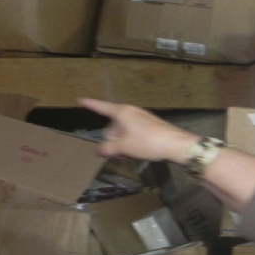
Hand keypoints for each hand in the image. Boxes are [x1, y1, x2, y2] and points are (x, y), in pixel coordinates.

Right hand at [78, 98, 195, 162]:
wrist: (175, 145)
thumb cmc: (147, 142)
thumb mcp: (123, 147)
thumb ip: (108, 148)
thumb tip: (98, 150)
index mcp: (122, 112)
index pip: (101, 107)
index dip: (90, 104)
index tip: (79, 99)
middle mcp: (131, 111)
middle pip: (112, 126)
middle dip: (112, 140)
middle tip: (120, 153)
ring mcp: (141, 118)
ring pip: (123, 132)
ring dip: (122, 144)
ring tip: (130, 155)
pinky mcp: (150, 126)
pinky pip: (133, 134)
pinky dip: (131, 143)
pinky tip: (138, 153)